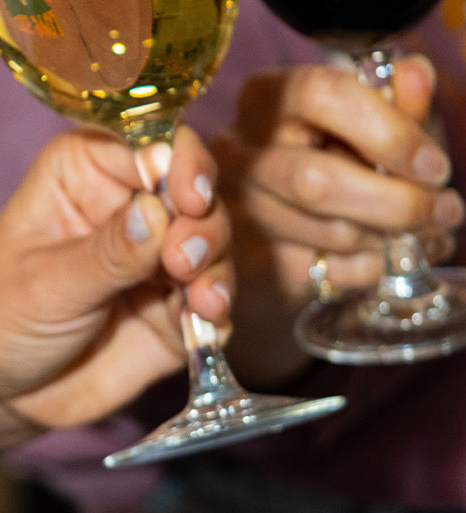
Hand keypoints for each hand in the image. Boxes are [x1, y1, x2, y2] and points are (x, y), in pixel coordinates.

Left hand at [0, 127, 231, 455]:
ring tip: (203, 300)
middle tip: (186, 260)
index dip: (179, 163)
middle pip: (194, 192)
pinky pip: (212, 304)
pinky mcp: (175, 310)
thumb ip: (106, 253)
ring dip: (216, 270)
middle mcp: (130, 206)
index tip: (189, 196)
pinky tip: (205, 327)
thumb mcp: (43, 284)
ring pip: (213, 246)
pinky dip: (216, 315)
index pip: (148, 145)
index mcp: (85, 173)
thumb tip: (158, 212)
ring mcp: (157, 260)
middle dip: (202, 224)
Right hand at [212, 56, 461, 384]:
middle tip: (445, 210)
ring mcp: (235, 210)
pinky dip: (371, 267)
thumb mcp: (369, 121)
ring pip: (328, 232)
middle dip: (398, 202)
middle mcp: (236, 151)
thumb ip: (396, 103)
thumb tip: (415, 74)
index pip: (322, 96)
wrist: (280, 219)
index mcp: (266, 97)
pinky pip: (325, 272)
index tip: (435, 165)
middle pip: (317, 180)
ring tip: (422, 232)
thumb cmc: (334, 154)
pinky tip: (385, 254)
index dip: (390, 132)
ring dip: (392, 238)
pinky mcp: (247, 261)